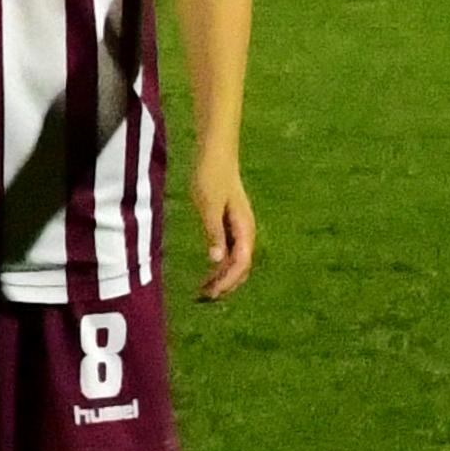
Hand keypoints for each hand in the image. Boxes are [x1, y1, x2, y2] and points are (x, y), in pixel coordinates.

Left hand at [188, 157, 259, 301]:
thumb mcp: (208, 205)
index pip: (241, 263)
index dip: (227, 281)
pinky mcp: (230, 222)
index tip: (211, 293)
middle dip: (226, 284)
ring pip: (236, 260)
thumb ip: (214, 232)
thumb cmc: (210, 175)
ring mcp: (238, 227)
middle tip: (204, 298)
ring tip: (204, 290)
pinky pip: (230, 250)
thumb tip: (218, 260)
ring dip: (223, 277)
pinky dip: (221, 264)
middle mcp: (245, 230)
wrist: (215, 153)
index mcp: (244, 227)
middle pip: (241, 266)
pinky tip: (209, 271)